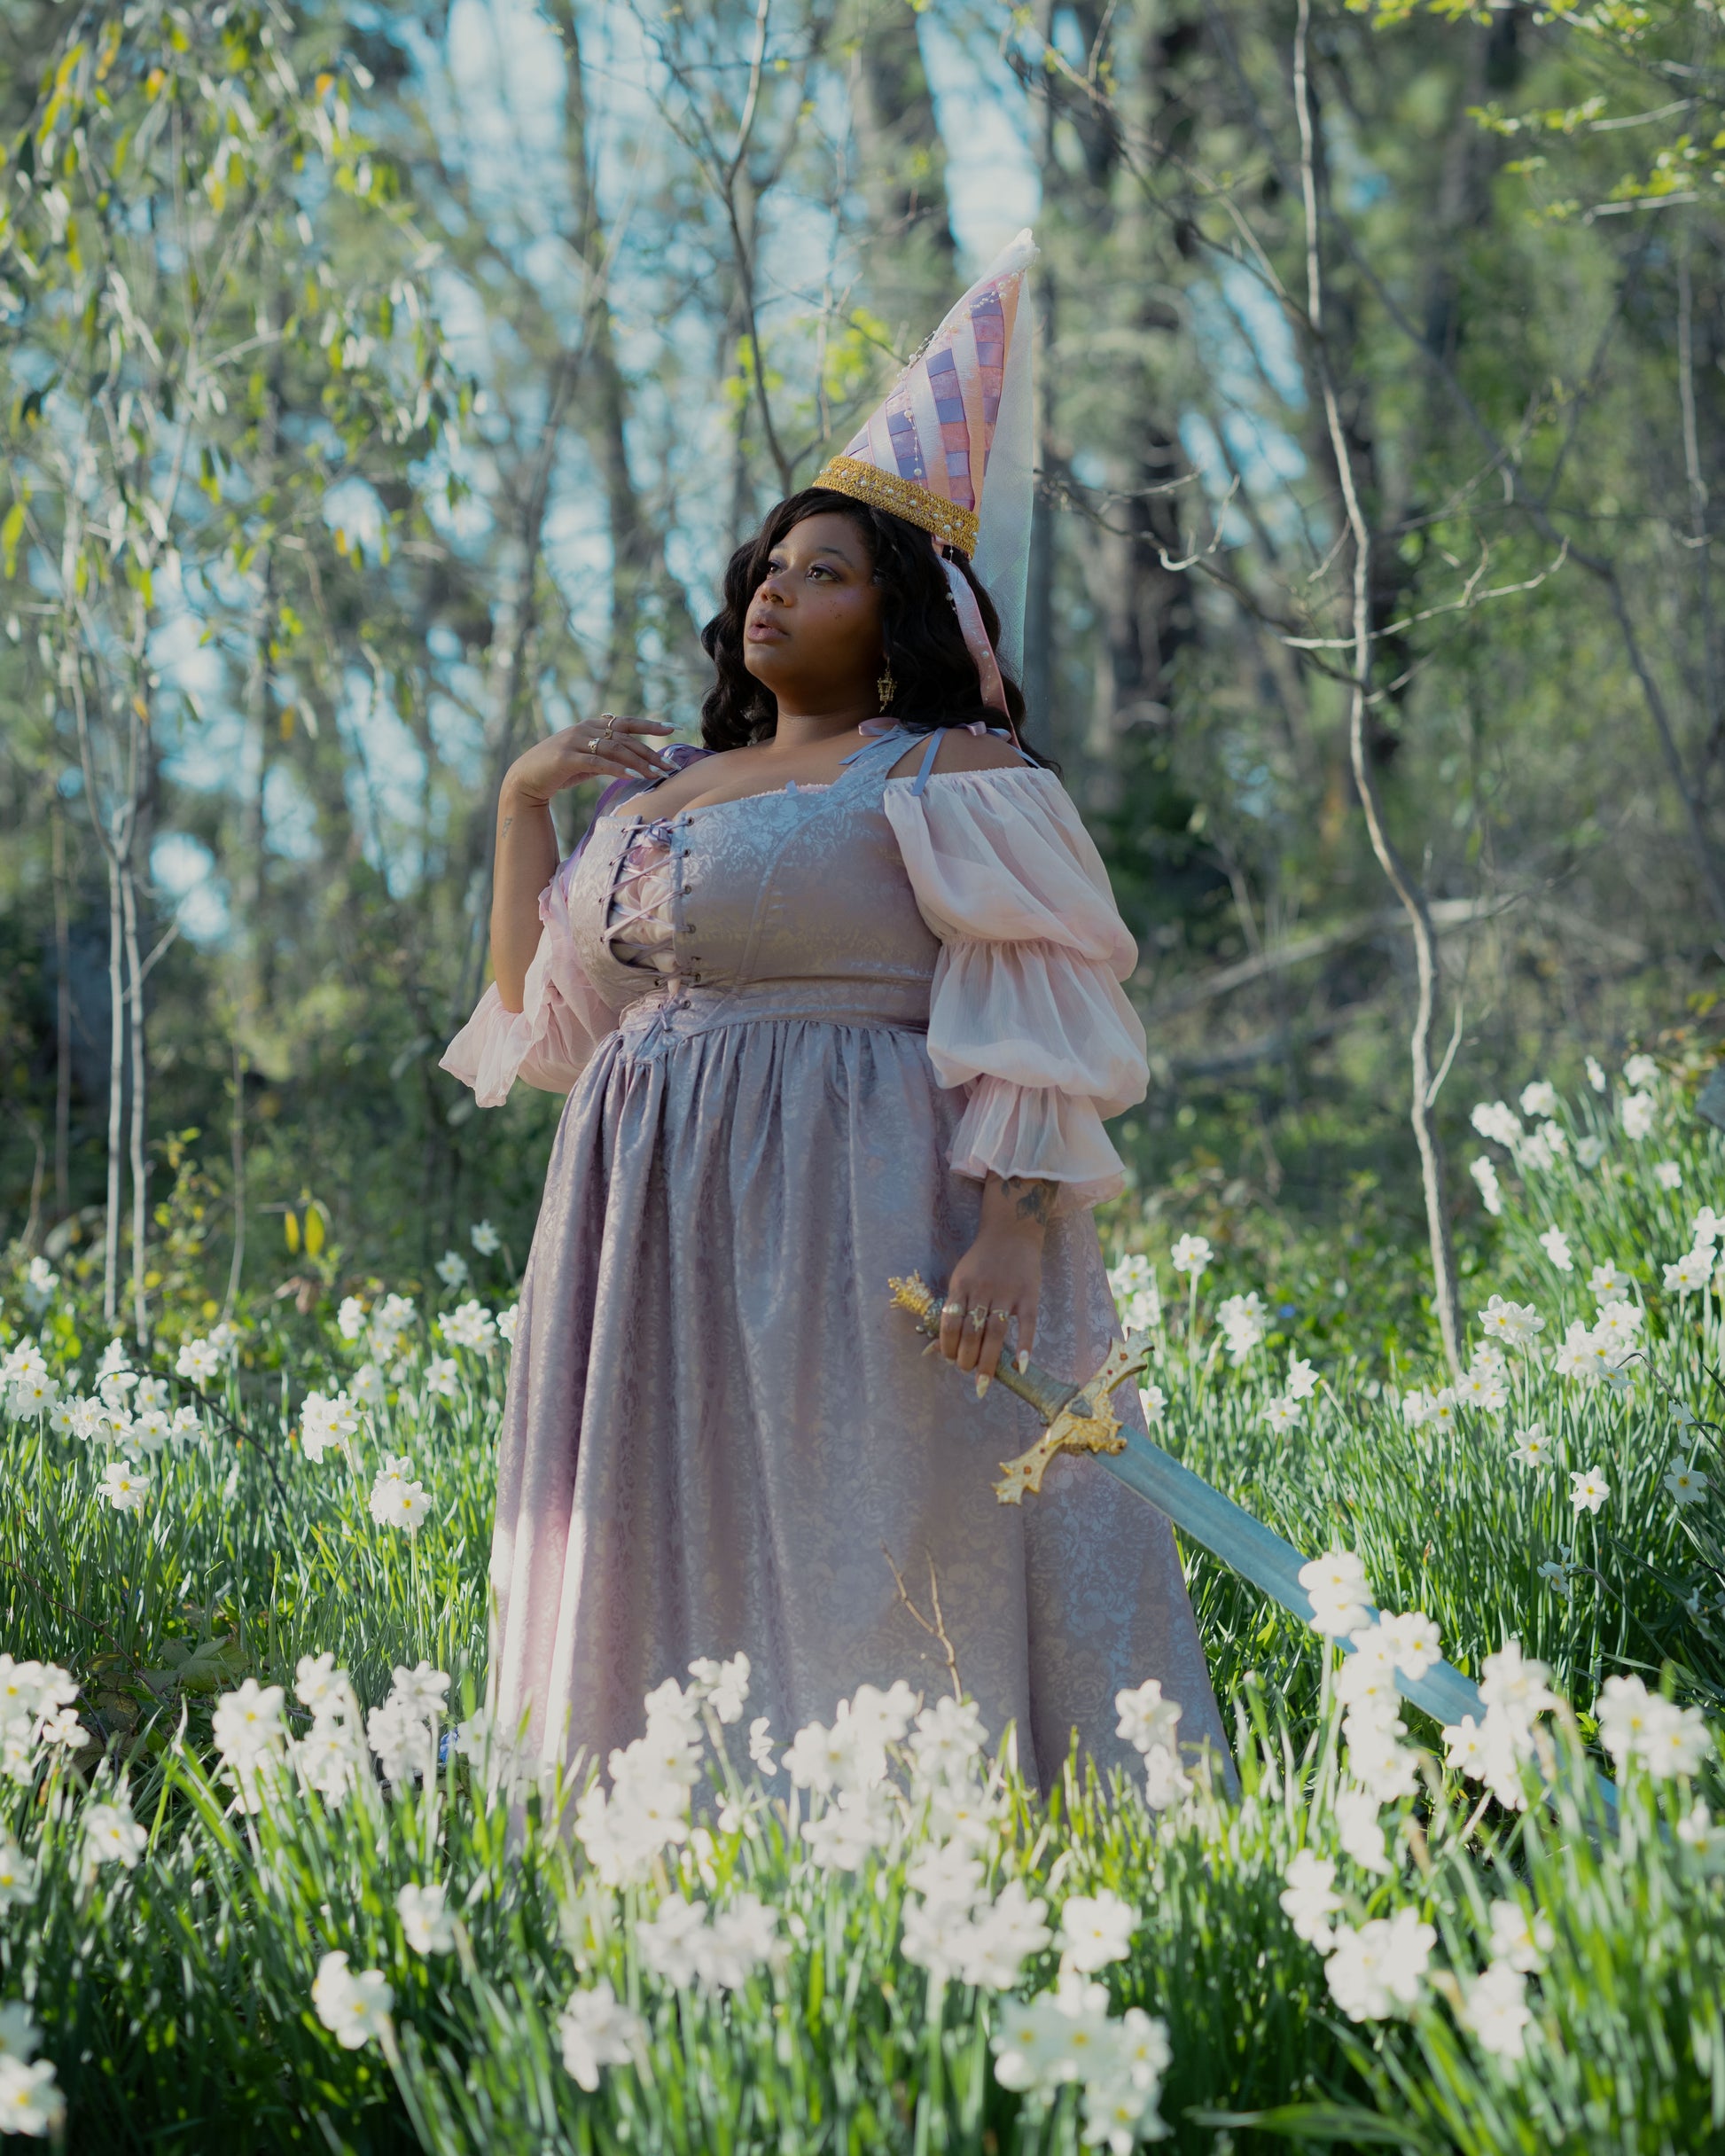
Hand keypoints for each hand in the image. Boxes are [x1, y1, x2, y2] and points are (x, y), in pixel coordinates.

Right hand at [503, 713, 676, 805]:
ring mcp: (575, 741)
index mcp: (591, 726)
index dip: (650, 725)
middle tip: (670, 766)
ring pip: (615, 749)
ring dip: (639, 762)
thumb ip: (606, 756)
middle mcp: (585, 729)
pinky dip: (618, 769)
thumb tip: (631, 762)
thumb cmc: (558, 771)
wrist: (525, 779)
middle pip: (625, 738)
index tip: (672, 728)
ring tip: (657, 775)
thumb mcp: (587, 760)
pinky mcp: (567, 758)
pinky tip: (633, 776)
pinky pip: (598, 763)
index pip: (626, 722)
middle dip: (650, 752)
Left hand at [938, 1226, 1042, 1395]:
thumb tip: (935, 1344)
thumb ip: (953, 1307)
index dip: (947, 1345)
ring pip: (995, 1332)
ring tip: (982, 1380)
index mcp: (961, 1285)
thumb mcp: (961, 1277)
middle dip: (966, 1358)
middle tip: (965, 1370)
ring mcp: (1007, 1292)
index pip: (950, 1322)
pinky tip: (1021, 1366)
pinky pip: (1027, 1324)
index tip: (948, 1359)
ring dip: (988, 1360)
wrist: (1011, 1232)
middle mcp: (983, 1290)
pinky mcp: (1029, 1295)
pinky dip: (1025, 1345)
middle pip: (972, 1332)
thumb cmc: (982, 1260)